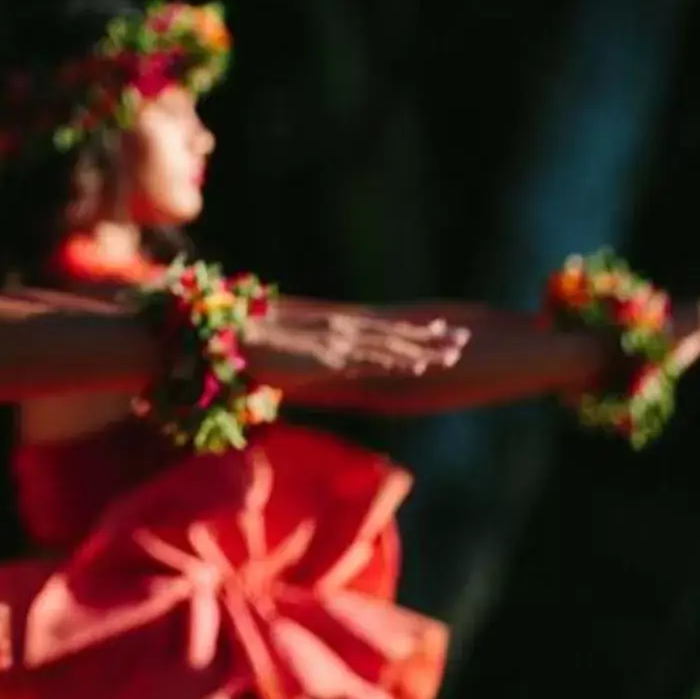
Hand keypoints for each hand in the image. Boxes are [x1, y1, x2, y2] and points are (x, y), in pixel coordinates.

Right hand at [243, 301, 467, 389]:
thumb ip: (325, 361)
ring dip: (424, 350)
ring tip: (452, 354)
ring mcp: (338, 341)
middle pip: (395, 333)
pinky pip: (370, 359)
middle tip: (461, 338)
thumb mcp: (302, 357)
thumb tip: (344, 371)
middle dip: (430, 337)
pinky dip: (396, 360)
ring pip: (390, 345)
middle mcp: (342, 329)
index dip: (414, 329)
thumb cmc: (261, 350)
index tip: (439, 328)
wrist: (238, 340)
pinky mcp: (331, 355)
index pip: (384, 327)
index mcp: (337, 327)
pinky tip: (417, 364)